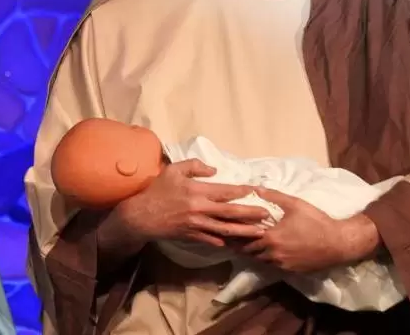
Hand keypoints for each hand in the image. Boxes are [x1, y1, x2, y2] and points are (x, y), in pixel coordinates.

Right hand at [118, 159, 269, 246]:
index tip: (257, 191)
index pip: (226, 191)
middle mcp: (200, 208)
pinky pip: (212, 240)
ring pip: (226, 229)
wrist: (141, 215)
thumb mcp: (173, 170)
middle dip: (251, 214)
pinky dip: (225, 242)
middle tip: (268, 215)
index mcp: (197, 190)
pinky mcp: (192, 235)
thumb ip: (194, 166)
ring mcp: (197, 224)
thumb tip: (214, 170)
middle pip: (231, 212)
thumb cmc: (157, 190)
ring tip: (260, 233)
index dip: (243, 192)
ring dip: (245, 232)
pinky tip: (237, 244)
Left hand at [240, 188, 381, 272]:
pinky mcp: (291, 270)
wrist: (339, 243)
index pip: (245, 239)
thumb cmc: (316, 221)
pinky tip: (265, 252)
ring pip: (260, 260)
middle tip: (231, 238)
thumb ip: (273, 195)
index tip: (226, 230)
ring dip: (253, 253)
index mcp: (271, 237)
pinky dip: (266, 259)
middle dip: (240, 245)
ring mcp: (282, 264)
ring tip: (246, 245)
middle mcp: (273, 253)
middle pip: (250, 252)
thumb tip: (255, 188)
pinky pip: (273, 265)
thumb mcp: (294, 203)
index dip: (234, 235)